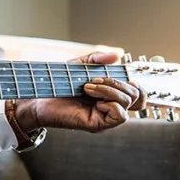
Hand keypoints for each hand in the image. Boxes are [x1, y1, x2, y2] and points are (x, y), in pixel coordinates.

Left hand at [13, 51, 144, 133]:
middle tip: (96, 79)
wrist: (41, 97)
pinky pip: (119, 116)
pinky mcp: (99, 124)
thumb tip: (117, 55)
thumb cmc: (60, 83)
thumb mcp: (80, 65)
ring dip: (110, 91)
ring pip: (127, 104)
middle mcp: (112, 106)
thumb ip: (98, 59)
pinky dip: (111, 104)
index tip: (126, 76)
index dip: (138, 85)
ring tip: (89, 87)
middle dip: (118, 83)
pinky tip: (95, 100)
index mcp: (111, 93)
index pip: (138, 93)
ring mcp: (106, 116)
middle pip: (136, 96)